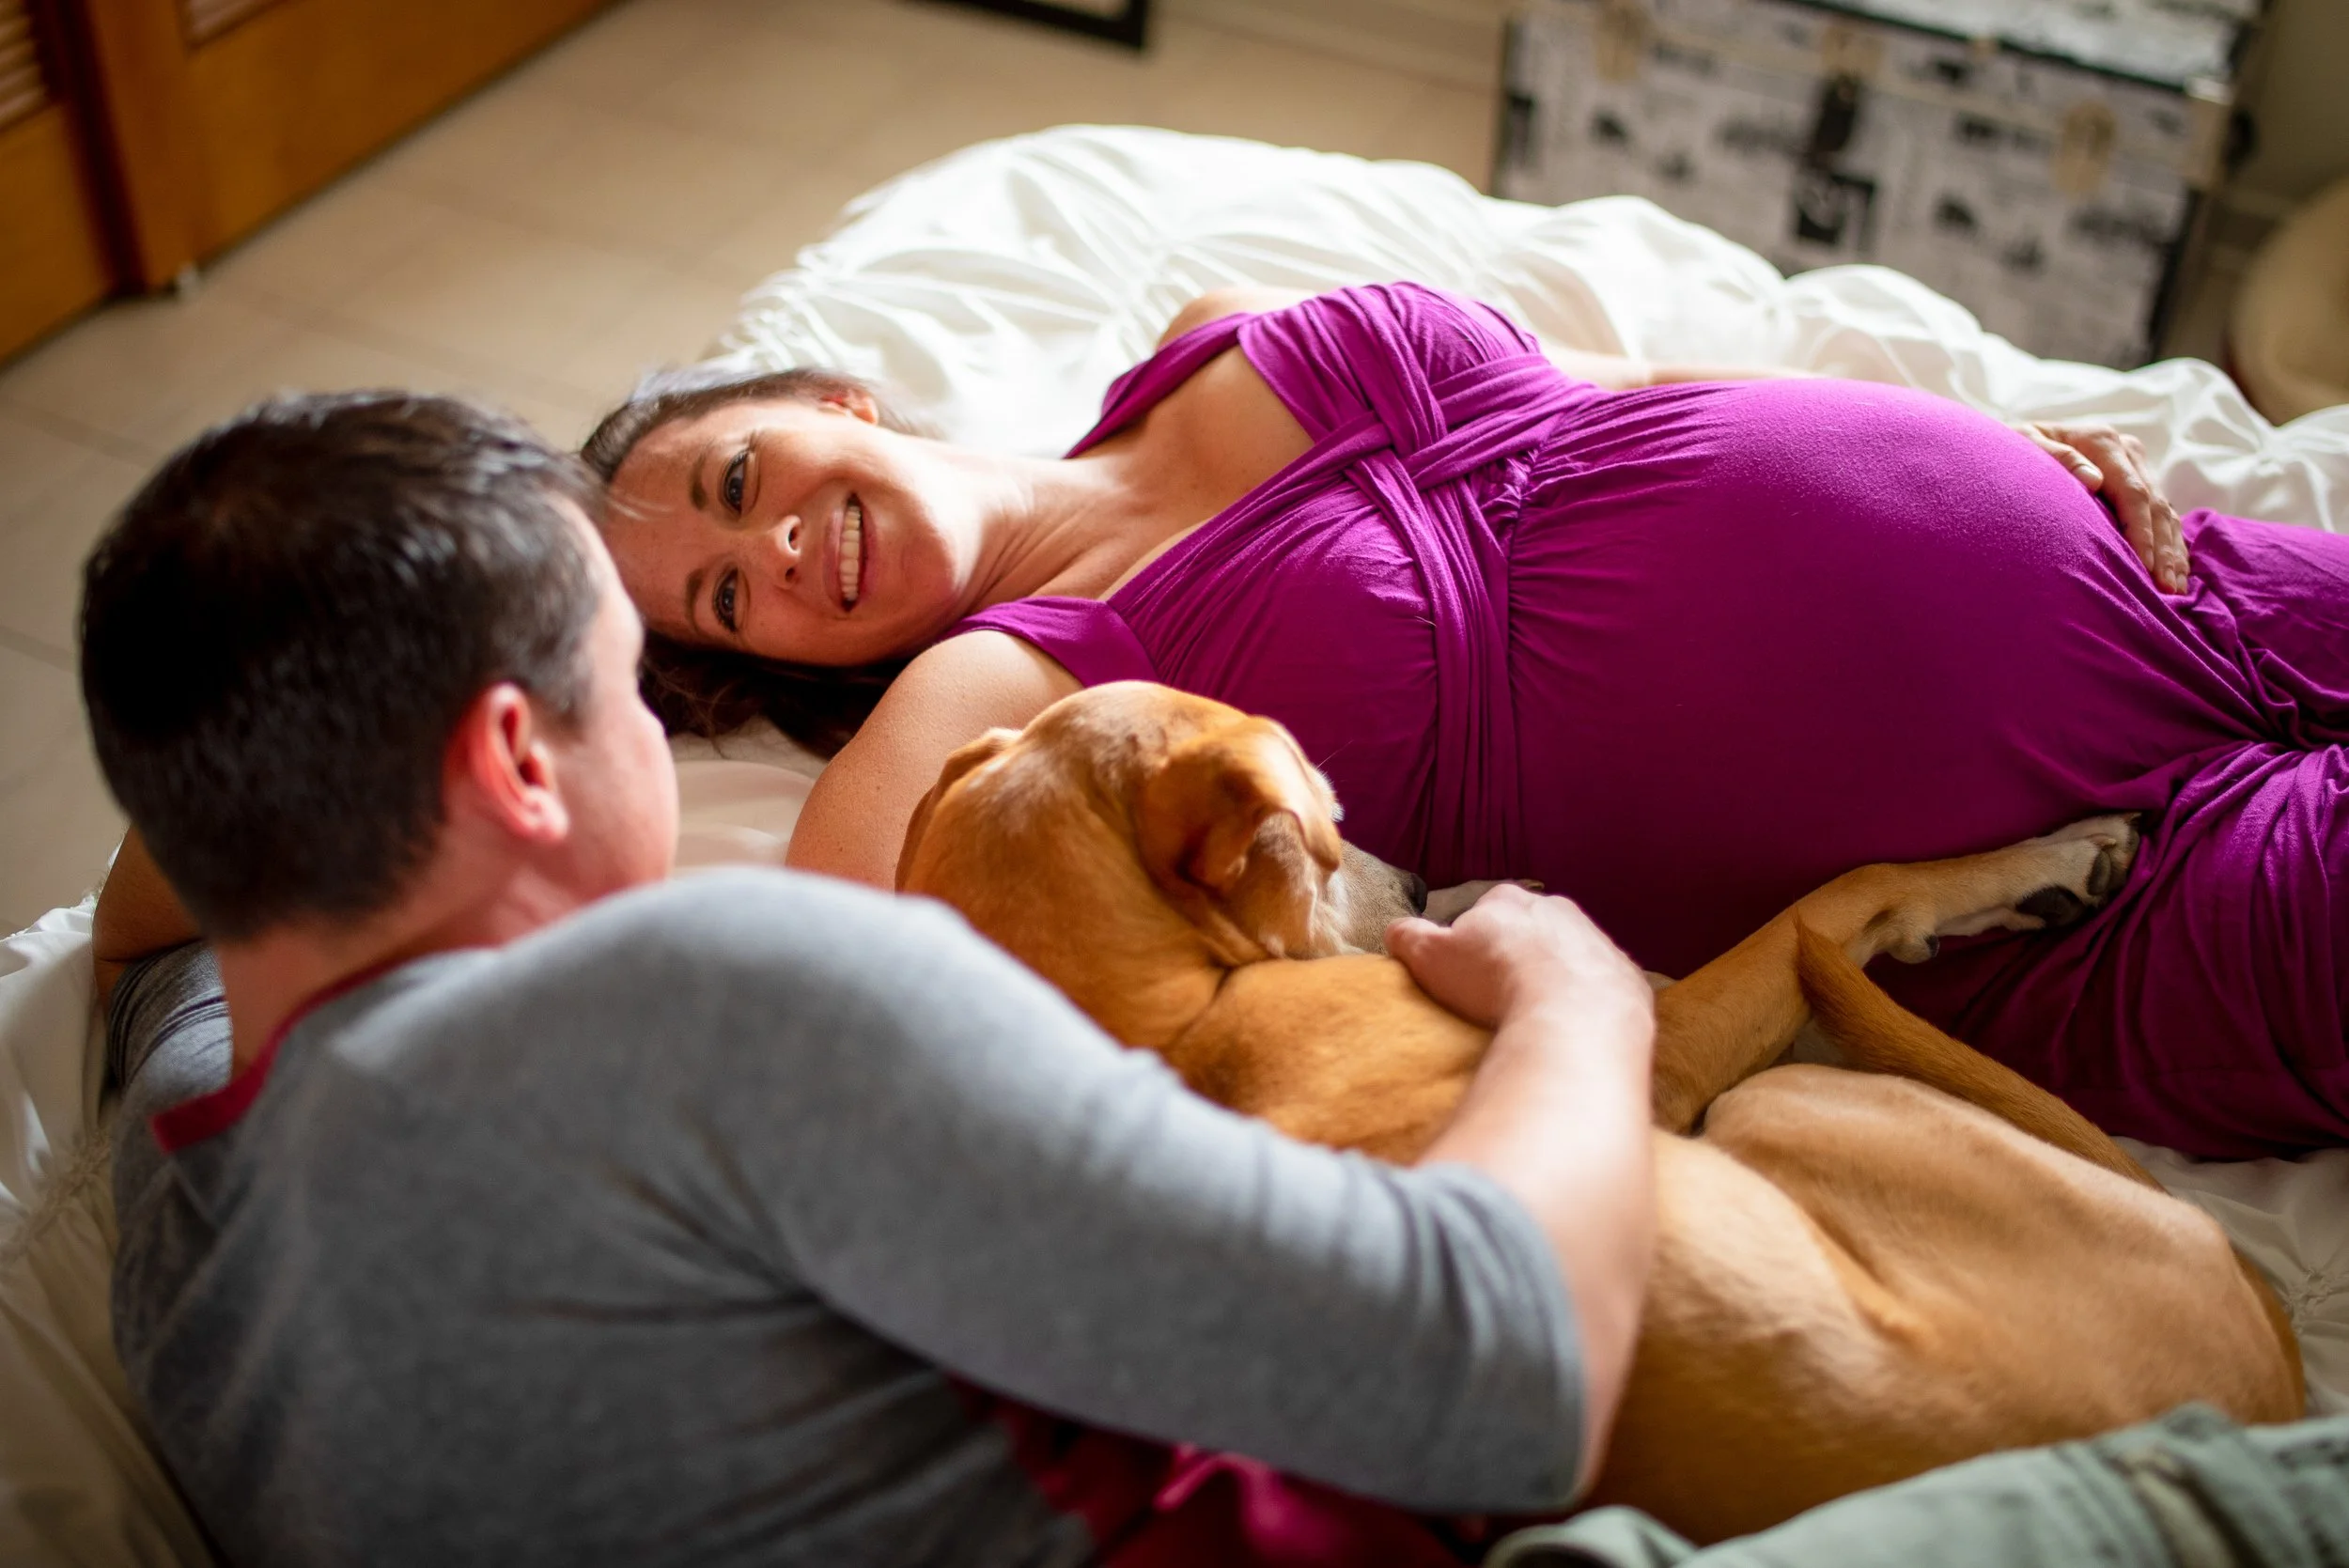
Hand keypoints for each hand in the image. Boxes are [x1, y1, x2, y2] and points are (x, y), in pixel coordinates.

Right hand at [1387, 883, 1649, 1031]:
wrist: (1573, 1013)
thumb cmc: (1495, 981)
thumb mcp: (1432, 957)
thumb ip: (1409, 937)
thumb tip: (1396, 931)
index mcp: (1509, 901)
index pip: (1485, 911)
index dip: (1473, 940)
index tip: (1466, 971)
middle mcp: (1559, 911)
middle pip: (1532, 930)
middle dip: (1519, 954)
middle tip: (1500, 995)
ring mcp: (1597, 943)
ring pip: (1571, 956)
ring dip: (1556, 978)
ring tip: (1536, 1017)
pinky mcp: (1626, 978)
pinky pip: (1603, 987)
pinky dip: (1588, 1004)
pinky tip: (1571, 1029)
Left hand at [2017, 421, 2188, 593]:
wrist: (2019, 436)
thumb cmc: (2014, 447)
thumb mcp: (2024, 444)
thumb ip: (2057, 458)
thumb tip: (2094, 480)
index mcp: (2103, 442)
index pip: (2133, 494)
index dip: (2142, 532)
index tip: (2144, 567)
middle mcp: (2127, 452)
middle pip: (2156, 506)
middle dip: (2163, 550)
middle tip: (2167, 589)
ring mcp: (2136, 465)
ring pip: (2165, 512)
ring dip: (2173, 552)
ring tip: (2176, 589)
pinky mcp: (2139, 479)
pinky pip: (2163, 514)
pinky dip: (2170, 544)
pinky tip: (2176, 572)